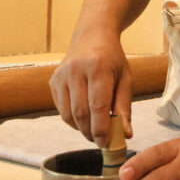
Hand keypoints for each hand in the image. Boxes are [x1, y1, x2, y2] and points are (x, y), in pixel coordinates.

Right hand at [48, 30, 132, 146]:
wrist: (92, 35)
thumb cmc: (112, 59)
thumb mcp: (125, 78)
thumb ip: (125, 107)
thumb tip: (125, 135)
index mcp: (98, 67)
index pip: (98, 105)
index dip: (101, 129)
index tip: (106, 144)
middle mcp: (76, 70)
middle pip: (81, 112)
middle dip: (90, 132)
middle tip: (100, 141)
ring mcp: (61, 75)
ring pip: (68, 114)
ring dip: (80, 128)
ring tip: (92, 130)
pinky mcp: (53, 80)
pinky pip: (61, 109)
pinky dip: (72, 119)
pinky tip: (83, 117)